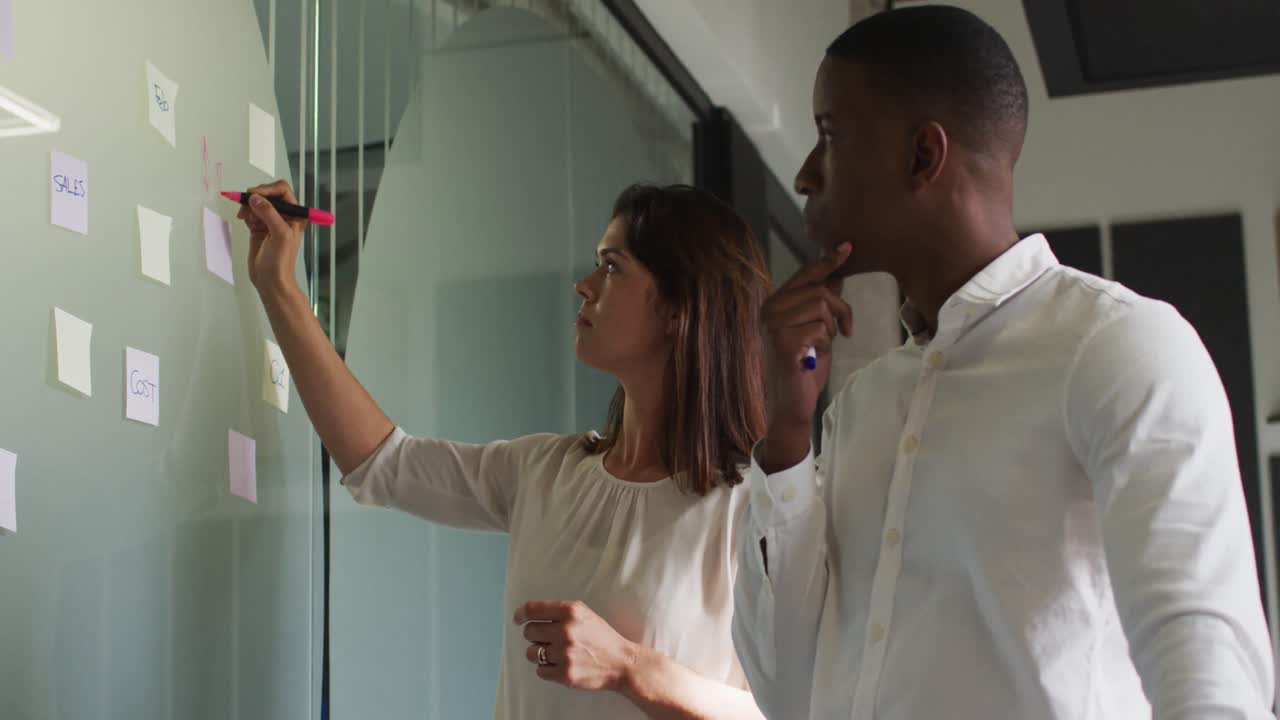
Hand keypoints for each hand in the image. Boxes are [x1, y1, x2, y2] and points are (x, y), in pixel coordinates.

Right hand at [235, 179, 306, 291]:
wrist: (271, 280)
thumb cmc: (281, 262)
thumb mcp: (280, 235)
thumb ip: (269, 214)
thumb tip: (256, 198)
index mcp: (296, 215)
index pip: (282, 190)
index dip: (268, 189)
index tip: (254, 195)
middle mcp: (284, 215)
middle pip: (268, 194)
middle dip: (255, 197)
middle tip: (246, 204)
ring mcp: (270, 221)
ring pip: (257, 202)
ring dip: (248, 205)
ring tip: (244, 216)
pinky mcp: (259, 227)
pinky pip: (250, 212)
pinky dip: (245, 213)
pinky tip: (244, 220)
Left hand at [514, 600, 638, 691]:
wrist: (622, 663)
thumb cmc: (602, 637)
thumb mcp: (584, 614)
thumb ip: (559, 612)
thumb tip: (529, 615)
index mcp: (571, 612)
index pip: (532, 609)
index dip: (521, 614)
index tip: (518, 619)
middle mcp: (566, 631)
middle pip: (529, 632)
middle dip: (535, 635)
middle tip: (548, 639)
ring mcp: (565, 653)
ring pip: (531, 653)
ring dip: (539, 653)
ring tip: (556, 653)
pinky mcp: (565, 674)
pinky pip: (540, 671)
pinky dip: (547, 669)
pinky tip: (561, 665)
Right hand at [759, 242, 852, 469]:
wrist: (791, 405)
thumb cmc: (804, 368)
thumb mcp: (817, 330)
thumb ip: (821, 304)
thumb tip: (836, 275)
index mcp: (774, 305)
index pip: (804, 275)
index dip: (828, 261)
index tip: (847, 247)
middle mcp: (768, 311)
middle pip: (819, 290)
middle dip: (840, 309)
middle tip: (844, 330)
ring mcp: (773, 326)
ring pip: (821, 307)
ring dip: (832, 327)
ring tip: (823, 345)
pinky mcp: (783, 343)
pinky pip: (819, 327)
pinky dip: (826, 342)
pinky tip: (815, 356)